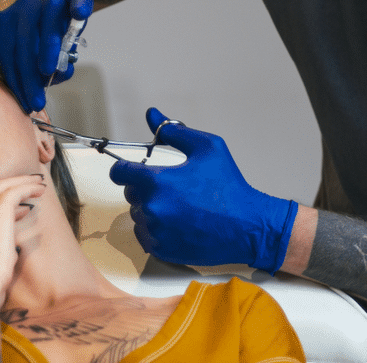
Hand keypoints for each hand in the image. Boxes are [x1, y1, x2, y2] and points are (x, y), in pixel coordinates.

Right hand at [0, 0, 92, 111]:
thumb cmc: (46, 39)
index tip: (81, 14)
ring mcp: (21, 8)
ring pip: (24, 42)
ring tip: (35, 102)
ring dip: (29, 75)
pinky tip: (21, 95)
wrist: (10, 27)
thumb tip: (62, 72)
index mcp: (67, 5)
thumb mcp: (62, 46)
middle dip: (48, 48)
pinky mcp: (2, 22)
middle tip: (49, 73)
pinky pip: (7, 53)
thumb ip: (66, 58)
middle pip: (48, 19)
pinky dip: (15, 79)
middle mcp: (45, 0)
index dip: (81, 4)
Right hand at [0, 174, 45, 297]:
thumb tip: (10, 245)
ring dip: (20, 183)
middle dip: (9, 188)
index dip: (0, 208)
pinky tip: (39, 188)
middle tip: (27, 186)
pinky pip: (13, 191)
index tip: (19, 211)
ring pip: (1, 187)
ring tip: (37, 183)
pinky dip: (27, 187)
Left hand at [108, 108, 297, 273]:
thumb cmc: (229, 186)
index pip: (119, 172)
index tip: (131, 170)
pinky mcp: (162, 250)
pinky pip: (145, 236)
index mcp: (157, 181)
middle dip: (145, 188)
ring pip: (138, 215)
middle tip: (172, 188)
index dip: (124, 168)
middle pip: (131, 194)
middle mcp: (152, 208)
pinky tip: (178, 223)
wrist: (247, 226)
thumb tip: (153, 115)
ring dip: (151, 209)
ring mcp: (156, 231)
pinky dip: (156, 229)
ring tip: (179, 207)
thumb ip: (174, 131)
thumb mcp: (207, 147)